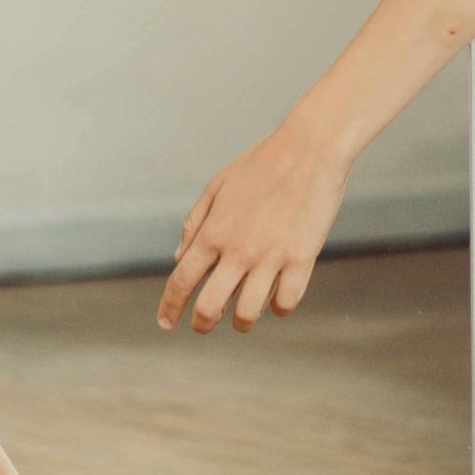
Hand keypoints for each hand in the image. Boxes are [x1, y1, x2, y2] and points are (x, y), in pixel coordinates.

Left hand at [156, 122, 349, 333]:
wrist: (309, 148)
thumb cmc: (262, 163)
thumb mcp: (219, 186)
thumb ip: (196, 222)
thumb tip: (180, 258)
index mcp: (214, 231)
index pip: (182, 280)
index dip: (170, 306)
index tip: (165, 322)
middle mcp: (238, 250)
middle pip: (210, 306)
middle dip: (202, 324)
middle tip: (203, 326)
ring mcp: (271, 257)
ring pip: (248, 313)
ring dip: (242, 323)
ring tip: (242, 319)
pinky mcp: (302, 259)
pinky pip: (286, 302)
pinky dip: (278, 308)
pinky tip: (275, 301)